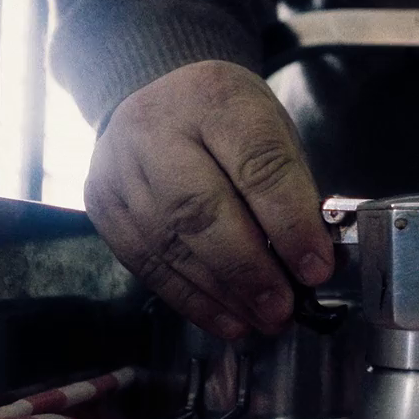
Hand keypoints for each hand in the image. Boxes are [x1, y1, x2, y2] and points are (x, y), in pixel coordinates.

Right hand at [84, 60, 332, 338]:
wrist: (158, 99)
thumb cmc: (229, 123)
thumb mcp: (272, 130)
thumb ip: (293, 190)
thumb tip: (315, 262)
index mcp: (215, 98)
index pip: (257, 165)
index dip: (290, 224)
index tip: (316, 268)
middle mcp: (155, 128)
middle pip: (201, 210)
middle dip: (249, 270)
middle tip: (284, 308)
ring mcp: (118, 167)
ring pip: (170, 243)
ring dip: (223, 294)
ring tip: (264, 320)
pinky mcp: (102, 205)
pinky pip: (146, 263)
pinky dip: (191, 299)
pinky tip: (228, 320)